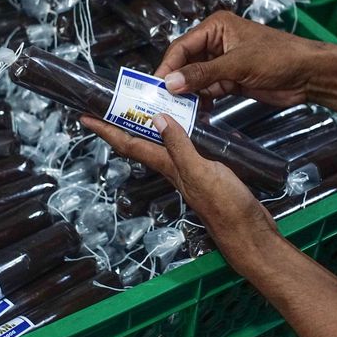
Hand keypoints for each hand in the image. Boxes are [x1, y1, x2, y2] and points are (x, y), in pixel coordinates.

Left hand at [80, 113, 281, 274]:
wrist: (250, 234)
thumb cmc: (227, 208)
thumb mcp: (202, 172)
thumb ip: (180, 147)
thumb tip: (156, 119)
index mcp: (169, 167)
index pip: (130, 145)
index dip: (106, 130)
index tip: (85, 117)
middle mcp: (174, 168)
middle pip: (141, 142)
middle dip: (123, 123)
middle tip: (112, 102)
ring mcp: (189, 171)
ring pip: (162, 144)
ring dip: (149, 125)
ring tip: (144, 104)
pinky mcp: (206, 172)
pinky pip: (184, 146)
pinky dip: (179, 131)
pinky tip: (187, 124)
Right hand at [156, 11, 326, 106]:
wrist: (308, 75)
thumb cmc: (280, 57)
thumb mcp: (237, 64)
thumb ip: (203, 74)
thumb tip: (172, 82)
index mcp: (216, 27)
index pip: (182, 46)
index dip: (167, 66)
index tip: (155, 85)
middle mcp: (216, 43)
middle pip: (185, 63)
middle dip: (175, 81)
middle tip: (161, 99)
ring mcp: (223, 63)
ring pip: (195, 79)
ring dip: (188, 93)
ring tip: (176, 108)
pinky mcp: (231, 80)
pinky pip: (208, 90)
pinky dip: (202, 100)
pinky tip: (196, 111)